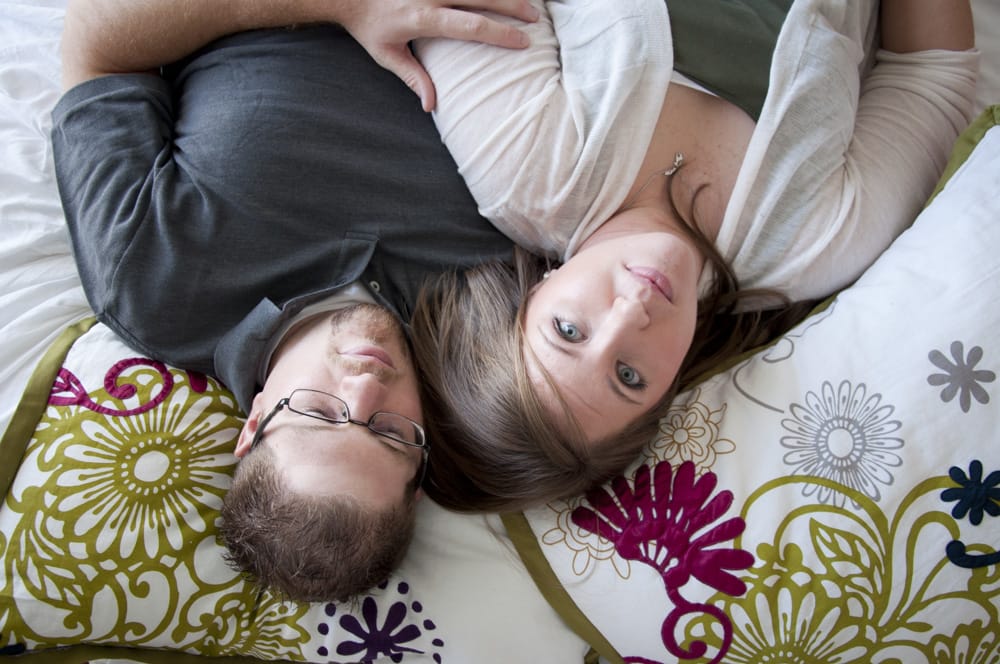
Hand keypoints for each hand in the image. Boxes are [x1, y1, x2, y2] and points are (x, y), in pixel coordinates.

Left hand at [338, 0, 539, 110]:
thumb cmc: (370, 27)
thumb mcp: (388, 56)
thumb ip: (413, 78)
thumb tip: (432, 106)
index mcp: (423, 18)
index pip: (470, 25)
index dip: (498, 33)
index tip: (522, 42)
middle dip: (512, 6)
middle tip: (535, 19)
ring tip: (528, 2)